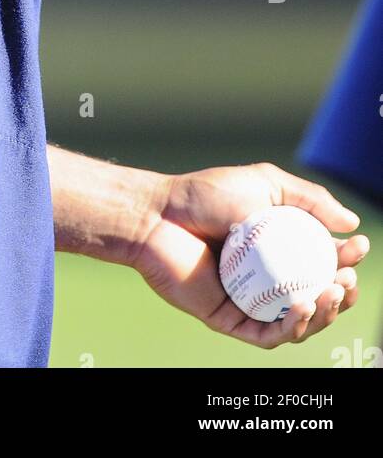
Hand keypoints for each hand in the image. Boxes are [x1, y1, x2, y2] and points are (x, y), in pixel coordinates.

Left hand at [131, 162, 368, 347]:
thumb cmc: (205, 194)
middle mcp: (267, 279)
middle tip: (346, 276)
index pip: (322, 262)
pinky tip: (304, 305)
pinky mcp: (230, 321)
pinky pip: (269, 334)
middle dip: (343, 293)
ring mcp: (249, 303)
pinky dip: (293, 327)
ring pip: (299, 323)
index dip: (347, 260)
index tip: (358, 246)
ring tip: (333, 291)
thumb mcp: (265, 183)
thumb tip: (351, 222)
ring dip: (325, 313)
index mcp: (278, 249)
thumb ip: (309, 198)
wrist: (159, 214)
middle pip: (317, 298)